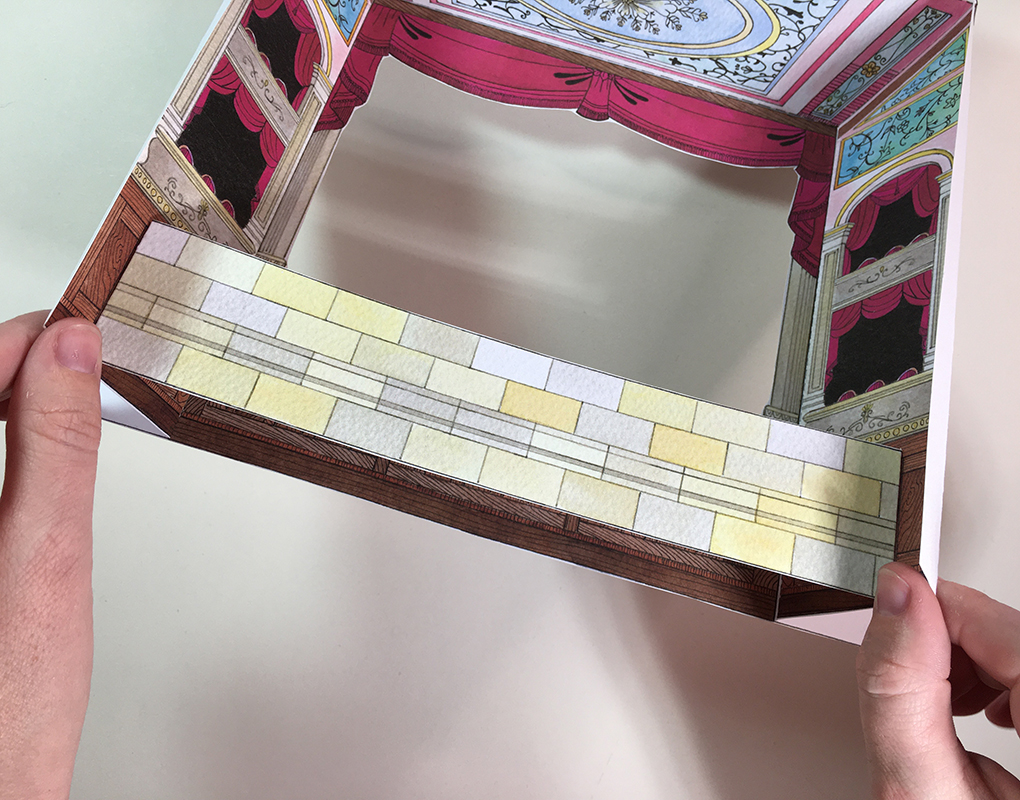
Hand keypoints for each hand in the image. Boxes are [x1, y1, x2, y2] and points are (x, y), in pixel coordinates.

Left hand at [0, 312, 101, 798]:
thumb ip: (57, 442)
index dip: (29, 341)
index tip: (78, 338)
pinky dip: (4, 450)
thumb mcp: (48, 553)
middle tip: (77, 374)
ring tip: (56, 410)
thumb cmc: (8, 699)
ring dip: (11, 408)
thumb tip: (70, 352)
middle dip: (20, 374)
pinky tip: (25, 464)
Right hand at [858, 562, 1019, 797]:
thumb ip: (900, 695)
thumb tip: (895, 601)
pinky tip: (982, 717)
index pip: (1008, 627)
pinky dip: (999, 684)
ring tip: (945, 709)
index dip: (939, 610)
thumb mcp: (922, 797)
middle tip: (915, 686)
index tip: (893, 606)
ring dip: (973, 664)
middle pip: (1016, 636)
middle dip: (952, 645)